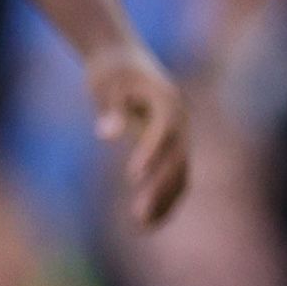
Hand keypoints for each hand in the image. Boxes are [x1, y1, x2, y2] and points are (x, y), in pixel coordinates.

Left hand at [88, 41, 190, 228]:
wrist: (123, 59)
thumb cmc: (111, 72)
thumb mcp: (105, 85)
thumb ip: (109, 109)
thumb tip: (106, 135)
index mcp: (167, 100)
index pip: (164, 130)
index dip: (152, 152)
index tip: (133, 176)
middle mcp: (180, 119)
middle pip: (177, 157)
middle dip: (160, 186)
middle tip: (139, 214)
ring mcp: (179, 133)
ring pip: (180, 171)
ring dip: (165, 198)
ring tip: (143, 226)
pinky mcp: (171, 145)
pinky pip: (175, 174)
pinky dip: (165, 196)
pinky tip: (148, 222)